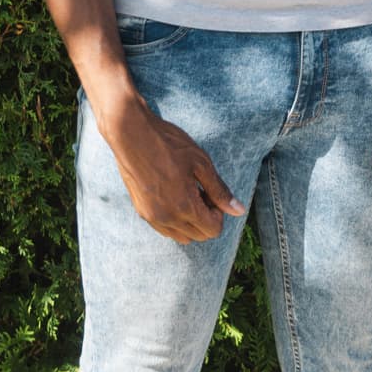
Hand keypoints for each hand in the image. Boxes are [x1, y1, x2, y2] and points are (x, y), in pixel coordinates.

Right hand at [104, 100, 245, 241]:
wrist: (132, 135)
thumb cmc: (169, 145)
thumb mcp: (201, 164)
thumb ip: (220, 191)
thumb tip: (239, 211)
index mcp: (184, 207)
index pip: (213, 230)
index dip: (219, 212)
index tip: (212, 192)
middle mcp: (167, 219)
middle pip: (199, 236)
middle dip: (206, 217)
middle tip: (201, 190)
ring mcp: (152, 217)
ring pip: (181, 236)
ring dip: (190, 221)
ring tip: (188, 192)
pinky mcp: (141, 212)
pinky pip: (165, 229)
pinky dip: (175, 219)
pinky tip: (173, 194)